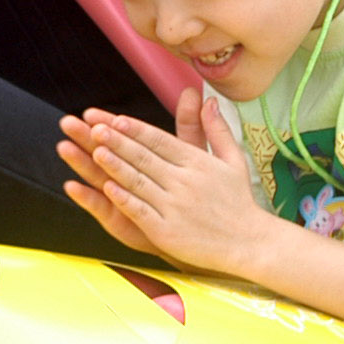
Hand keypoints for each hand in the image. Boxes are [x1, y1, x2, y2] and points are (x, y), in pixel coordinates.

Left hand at [56, 94, 276, 275]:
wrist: (249, 243)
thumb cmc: (239, 202)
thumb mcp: (234, 160)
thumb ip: (217, 129)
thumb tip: (209, 99)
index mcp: (197, 163)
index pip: (160, 141)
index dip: (135, 130)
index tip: (114, 119)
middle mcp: (185, 182)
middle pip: (145, 157)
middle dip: (118, 141)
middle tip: (94, 128)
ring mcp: (175, 207)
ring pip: (139, 182)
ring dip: (116, 166)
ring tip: (95, 151)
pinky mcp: (167, 232)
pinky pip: (141, 212)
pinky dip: (124, 199)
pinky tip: (107, 189)